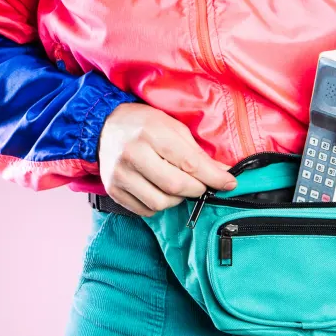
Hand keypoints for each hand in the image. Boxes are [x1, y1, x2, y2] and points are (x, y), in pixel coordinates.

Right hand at [98, 104, 236, 215]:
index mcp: (151, 133)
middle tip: (202, 185)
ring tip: (178, 186)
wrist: (105, 126)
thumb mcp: (173, 127)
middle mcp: (133, 154)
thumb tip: (224, 174)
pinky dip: (159, 205)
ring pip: (160, 203)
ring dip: (177, 199)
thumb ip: (197, 152)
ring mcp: (120, 175)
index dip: (213, 177)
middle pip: (175, 186)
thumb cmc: (144, 124)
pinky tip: (160, 190)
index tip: (229, 183)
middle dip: (197, 189)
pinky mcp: (113, 190)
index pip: (189, 163)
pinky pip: (145, 210)